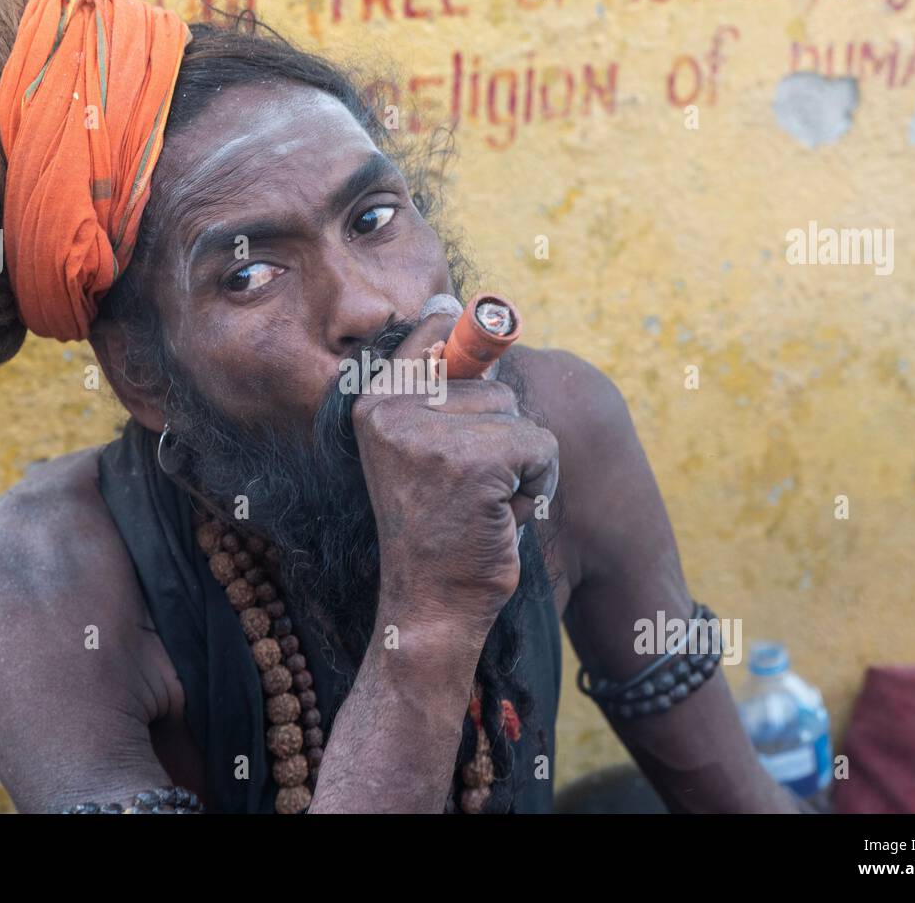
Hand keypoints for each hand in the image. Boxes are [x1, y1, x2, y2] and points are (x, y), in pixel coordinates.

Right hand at [351, 310, 559, 641]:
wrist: (429, 604)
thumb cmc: (438, 529)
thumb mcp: (418, 449)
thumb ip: (438, 391)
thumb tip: (458, 309)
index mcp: (374, 400)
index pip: (436, 327)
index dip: (469, 354)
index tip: (466, 400)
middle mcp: (392, 407)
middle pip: (491, 380)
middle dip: (499, 433)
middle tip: (467, 485)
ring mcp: (431, 432)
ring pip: (519, 414)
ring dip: (519, 461)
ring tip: (482, 501)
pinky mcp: (474, 459)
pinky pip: (540, 446)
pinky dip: (536, 483)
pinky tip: (500, 514)